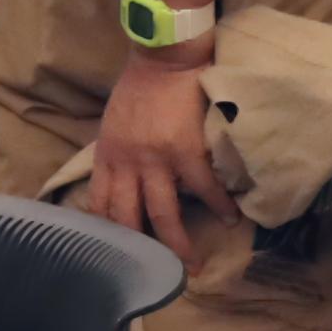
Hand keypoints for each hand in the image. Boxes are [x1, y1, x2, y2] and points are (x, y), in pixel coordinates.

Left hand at [82, 51, 225, 256]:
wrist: (164, 59)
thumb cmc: (139, 88)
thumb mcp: (113, 123)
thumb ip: (117, 153)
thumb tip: (122, 180)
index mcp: (107, 155)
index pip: (101, 203)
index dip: (110, 232)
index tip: (121, 253)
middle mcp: (126, 162)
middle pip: (129, 218)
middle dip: (142, 249)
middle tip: (158, 271)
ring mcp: (155, 159)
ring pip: (163, 214)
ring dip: (178, 243)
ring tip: (192, 264)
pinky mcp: (185, 151)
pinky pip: (204, 188)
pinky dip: (219, 206)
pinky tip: (230, 218)